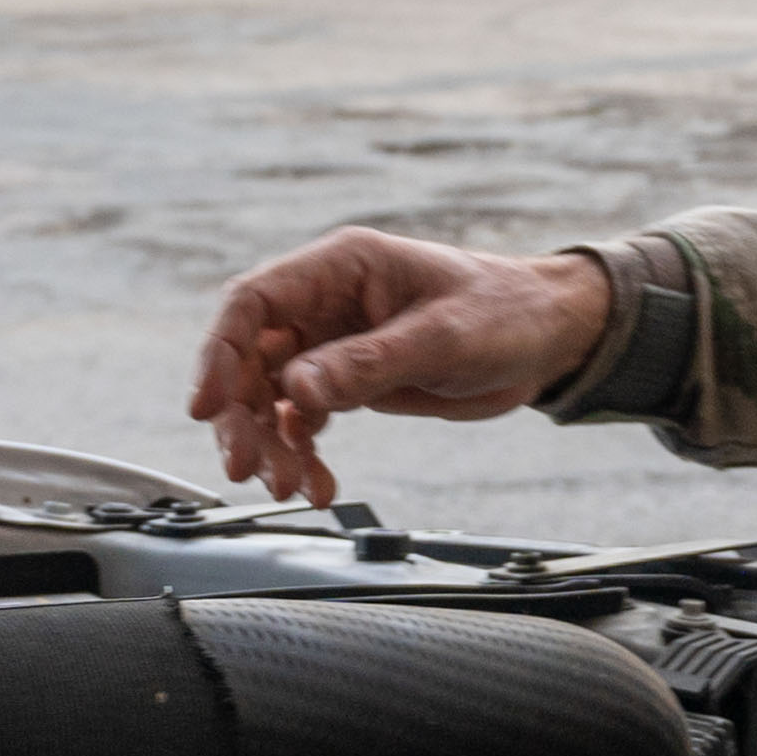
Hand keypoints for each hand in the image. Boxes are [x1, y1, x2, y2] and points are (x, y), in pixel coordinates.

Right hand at [188, 230, 614, 505]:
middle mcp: (326, 303)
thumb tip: (299, 390)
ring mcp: (333, 344)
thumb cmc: (506, 312)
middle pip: (252, 359)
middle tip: (248, 470)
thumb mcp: (443, 337)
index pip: (253, 303)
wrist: (550, 337)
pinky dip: (303, 455)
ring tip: (292, 488)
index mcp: (341, 267)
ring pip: (273, 398)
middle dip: (244, 418)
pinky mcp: (350, 380)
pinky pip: (305, 421)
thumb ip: (370, 363)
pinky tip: (319, 487)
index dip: (220, 354)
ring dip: (273, 445)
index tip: (206, 408)